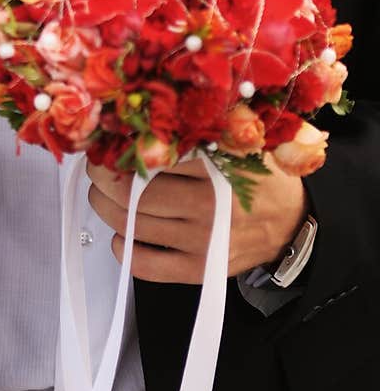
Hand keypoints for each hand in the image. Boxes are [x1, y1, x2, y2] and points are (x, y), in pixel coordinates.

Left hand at [87, 153, 307, 283]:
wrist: (294, 224)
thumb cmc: (260, 177)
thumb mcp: (239, 143)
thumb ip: (198, 133)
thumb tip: (143, 121)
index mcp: (218, 169)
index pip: (155, 156)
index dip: (122, 148)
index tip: (108, 142)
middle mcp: (209, 207)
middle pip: (135, 194)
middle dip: (104, 178)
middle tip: (97, 168)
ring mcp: (203, 242)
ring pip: (134, 226)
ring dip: (106, 208)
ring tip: (102, 195)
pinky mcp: (200, 270)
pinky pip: (148, 266)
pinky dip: (125, 251)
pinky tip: (121, 235)